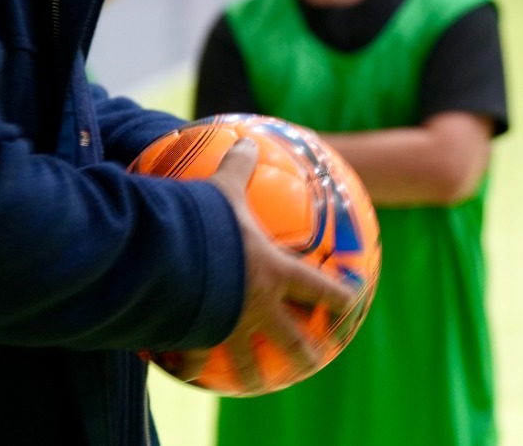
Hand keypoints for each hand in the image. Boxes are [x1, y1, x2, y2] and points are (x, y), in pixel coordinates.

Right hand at [197, 138, 354, 391]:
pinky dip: (192, 365)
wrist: (168, 263)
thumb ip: (237, 166)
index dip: (340, 295)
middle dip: (307, 351)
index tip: (354, 301)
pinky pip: (195, 357)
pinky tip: (186, 373)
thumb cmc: (203, 224)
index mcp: (273, 272)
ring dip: (254, 373)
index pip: (318, 287)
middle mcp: (258, 306)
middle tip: (317, 359)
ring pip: (248, 361)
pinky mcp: (197, 339)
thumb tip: (243, 139)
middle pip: (292, 338)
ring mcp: (229, 328)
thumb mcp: (222, 188)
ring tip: (257, 382)